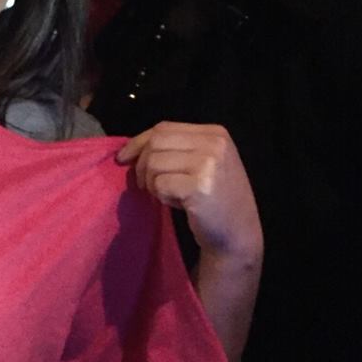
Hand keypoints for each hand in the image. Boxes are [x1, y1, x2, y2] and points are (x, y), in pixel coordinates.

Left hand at [116, 122, 262, 263]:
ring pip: (154, 163)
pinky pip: (160, 184)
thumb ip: (175, 150)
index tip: (123, 158)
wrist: (238, 233)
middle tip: (148, 186)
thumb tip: (130, 150)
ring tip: (171, 195)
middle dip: (142, 165)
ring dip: (153, 184)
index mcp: (215, 133)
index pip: (163, 128)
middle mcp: (214, 143)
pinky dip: (162, 196)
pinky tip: (179, 204)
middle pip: (155, 142)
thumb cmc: (215, 199)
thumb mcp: (202, 164)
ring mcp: (209, 163)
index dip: (138, 143)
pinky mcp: (199, 186)